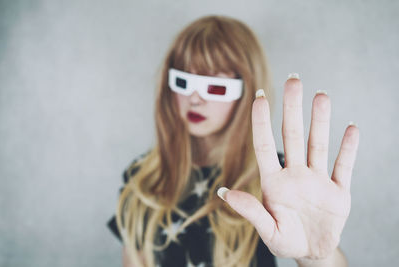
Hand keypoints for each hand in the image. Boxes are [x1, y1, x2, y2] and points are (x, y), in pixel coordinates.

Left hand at [218, 74, 358, 259]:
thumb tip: (224, 193)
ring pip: (318, 145)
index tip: (259, 96)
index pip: (265, 146)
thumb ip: (250, 211)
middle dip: (293, 108)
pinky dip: (349, 148)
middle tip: (294, 79)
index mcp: (274, 182)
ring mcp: (317, 180)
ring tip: (321, 95)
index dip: (262, 122)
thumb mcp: (267, 230)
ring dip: (321, 121)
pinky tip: (351, 128)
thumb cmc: (285, 240)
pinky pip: (344, 166)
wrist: (312, 252)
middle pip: (293, 136)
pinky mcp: (339, 191)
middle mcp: (294, 175)